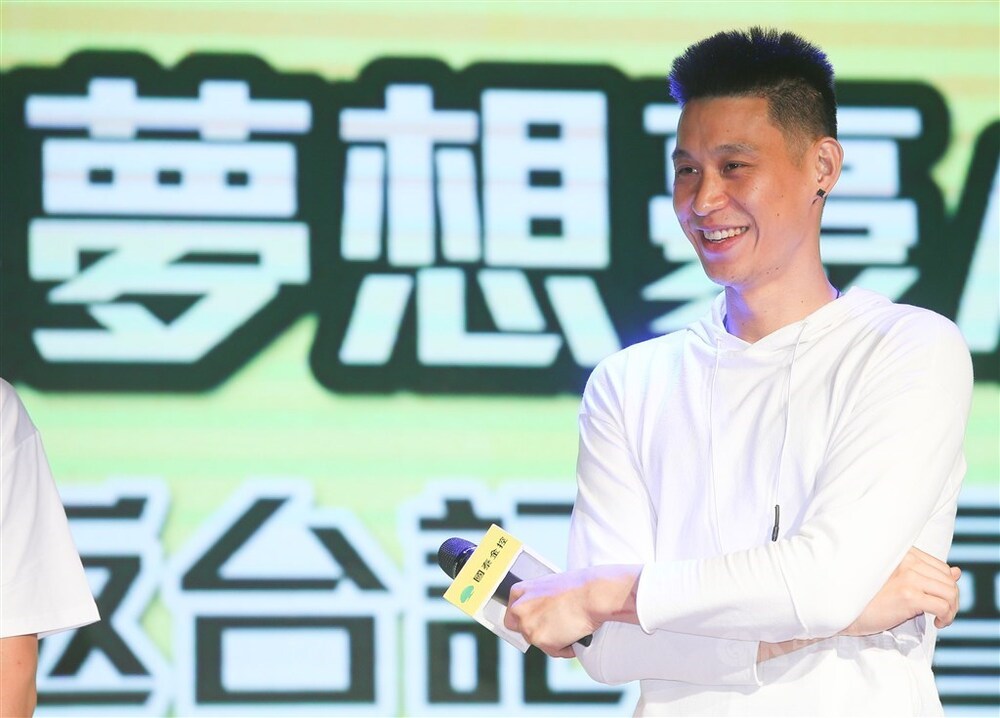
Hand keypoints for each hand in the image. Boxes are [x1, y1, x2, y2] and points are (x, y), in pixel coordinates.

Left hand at [502, 564, 640, 657]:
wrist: (591, 595)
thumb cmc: (577, 587)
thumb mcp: (550, 587)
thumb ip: (539, 600)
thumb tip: (542, 613)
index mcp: (519, 592)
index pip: (512, 614)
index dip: (526, 620)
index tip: (537, 622)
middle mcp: (519, 609)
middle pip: (523, 631)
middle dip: (538, 633)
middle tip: (556, 629)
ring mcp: (528, 626)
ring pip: (539, 643)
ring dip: (555, 640)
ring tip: (572, 627)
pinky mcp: (540, 641)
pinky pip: (553, 651)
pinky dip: (565, 648)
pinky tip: (575, 635)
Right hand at [841, 546, 960, 635]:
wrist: (845, 609)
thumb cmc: (869, 597)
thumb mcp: (900, 580)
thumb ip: (927, 574)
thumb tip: (957, 572)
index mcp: (904, 553)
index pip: (942, 567)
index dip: (946, 586)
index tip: (938, 601)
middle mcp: (907, 560)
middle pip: (949, 580)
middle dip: (952, 600)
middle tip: (941, 614)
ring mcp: (908, 577)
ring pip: (950, 593)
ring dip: (951, 610)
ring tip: (940, 619)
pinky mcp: (909, 596)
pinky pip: (943, 606)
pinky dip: (946, 617)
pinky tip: (936, 623)